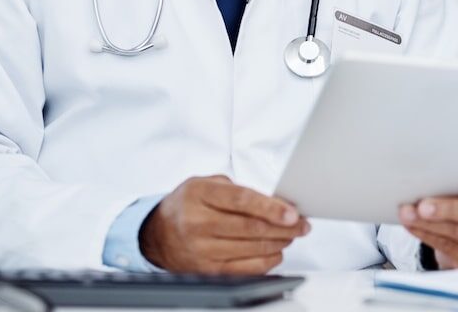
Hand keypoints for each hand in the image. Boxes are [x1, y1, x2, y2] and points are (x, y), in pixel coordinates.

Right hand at [140, 175, 309, 273]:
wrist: (157, 234)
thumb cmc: (188, 205)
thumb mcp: (206, 184)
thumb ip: (237, 191)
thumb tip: (274, 202)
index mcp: (199, 195)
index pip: (241, 201)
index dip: (270, 207)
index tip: (292, 213)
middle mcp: (197, 224)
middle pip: (250, 228)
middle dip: (283, 227)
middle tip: (301, 224)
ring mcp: (201, 250)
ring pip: (250, 249)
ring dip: (278, 243)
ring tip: (292, 235)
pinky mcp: (207, 271)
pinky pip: (245, 269)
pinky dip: (266, 261)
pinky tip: (276, 252)